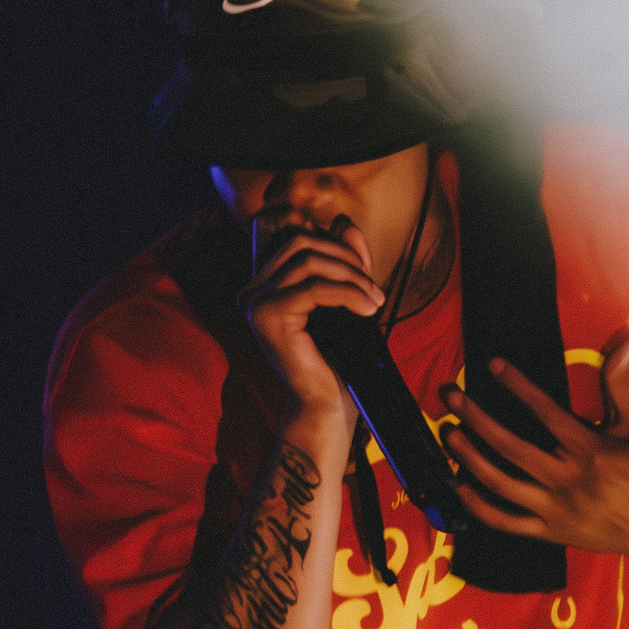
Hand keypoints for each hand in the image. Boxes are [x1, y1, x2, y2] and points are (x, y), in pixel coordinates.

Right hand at [240, 215, 383, 431]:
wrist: (325, 405)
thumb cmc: (336, 359)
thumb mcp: (346, 300)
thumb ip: (346, 262)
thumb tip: (345, 222)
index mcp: (267, 285)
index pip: (301, 241)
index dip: (339, 249)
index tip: (368, 276)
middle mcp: (253, 290)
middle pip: (302, 243)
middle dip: (346, 258)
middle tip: (375, 288)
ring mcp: (255, 302)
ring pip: (308, 261)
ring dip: (351, 276)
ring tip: (375, 300)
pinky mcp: (267, 315)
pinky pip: (313, 288)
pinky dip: (347, 293)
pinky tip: (368, 309)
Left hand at [439, 321, 628, 561]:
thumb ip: (623, 381)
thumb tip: (625, 333)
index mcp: (591, 451)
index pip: (545, 411)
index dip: (517, 385)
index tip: (494, 365)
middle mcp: (569, 481)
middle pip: (510, 446)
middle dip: (475, 418)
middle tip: (449, 395)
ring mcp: (557, 511)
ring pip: (501, 484)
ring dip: (469, 457)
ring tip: (447, 433)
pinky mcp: (552, 534)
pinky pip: (506, 522)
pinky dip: (478, 506)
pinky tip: (458, 485)